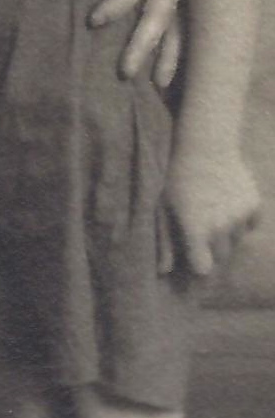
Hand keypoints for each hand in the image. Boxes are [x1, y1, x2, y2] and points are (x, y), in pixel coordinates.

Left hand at [73, 0, 180, 90]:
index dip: (120, 0)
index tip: (95, 22)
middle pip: (161, 10)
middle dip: (144, 42)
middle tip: (124, 72)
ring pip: (179, 22)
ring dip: (168, 53)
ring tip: (155, 84)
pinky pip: (184, 21)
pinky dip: (177, 47)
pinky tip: (167, 73)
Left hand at [164, 146, 259, 279]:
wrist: (206, 145)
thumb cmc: (177, 177)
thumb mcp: (162, 208)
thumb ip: (165, 241)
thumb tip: (164, 272)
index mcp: (196, 229)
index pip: (204, 269)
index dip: (198, 271)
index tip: (193, 269)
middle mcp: (221, 227)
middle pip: (221, 258)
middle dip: (211, 255)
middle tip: (201, 241)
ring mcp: (240, 216)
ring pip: (236, 242)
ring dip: (226, 239)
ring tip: (213, 220)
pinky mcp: (254, 205)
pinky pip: (250, 226)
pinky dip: (241, 224)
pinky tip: (228, 209)